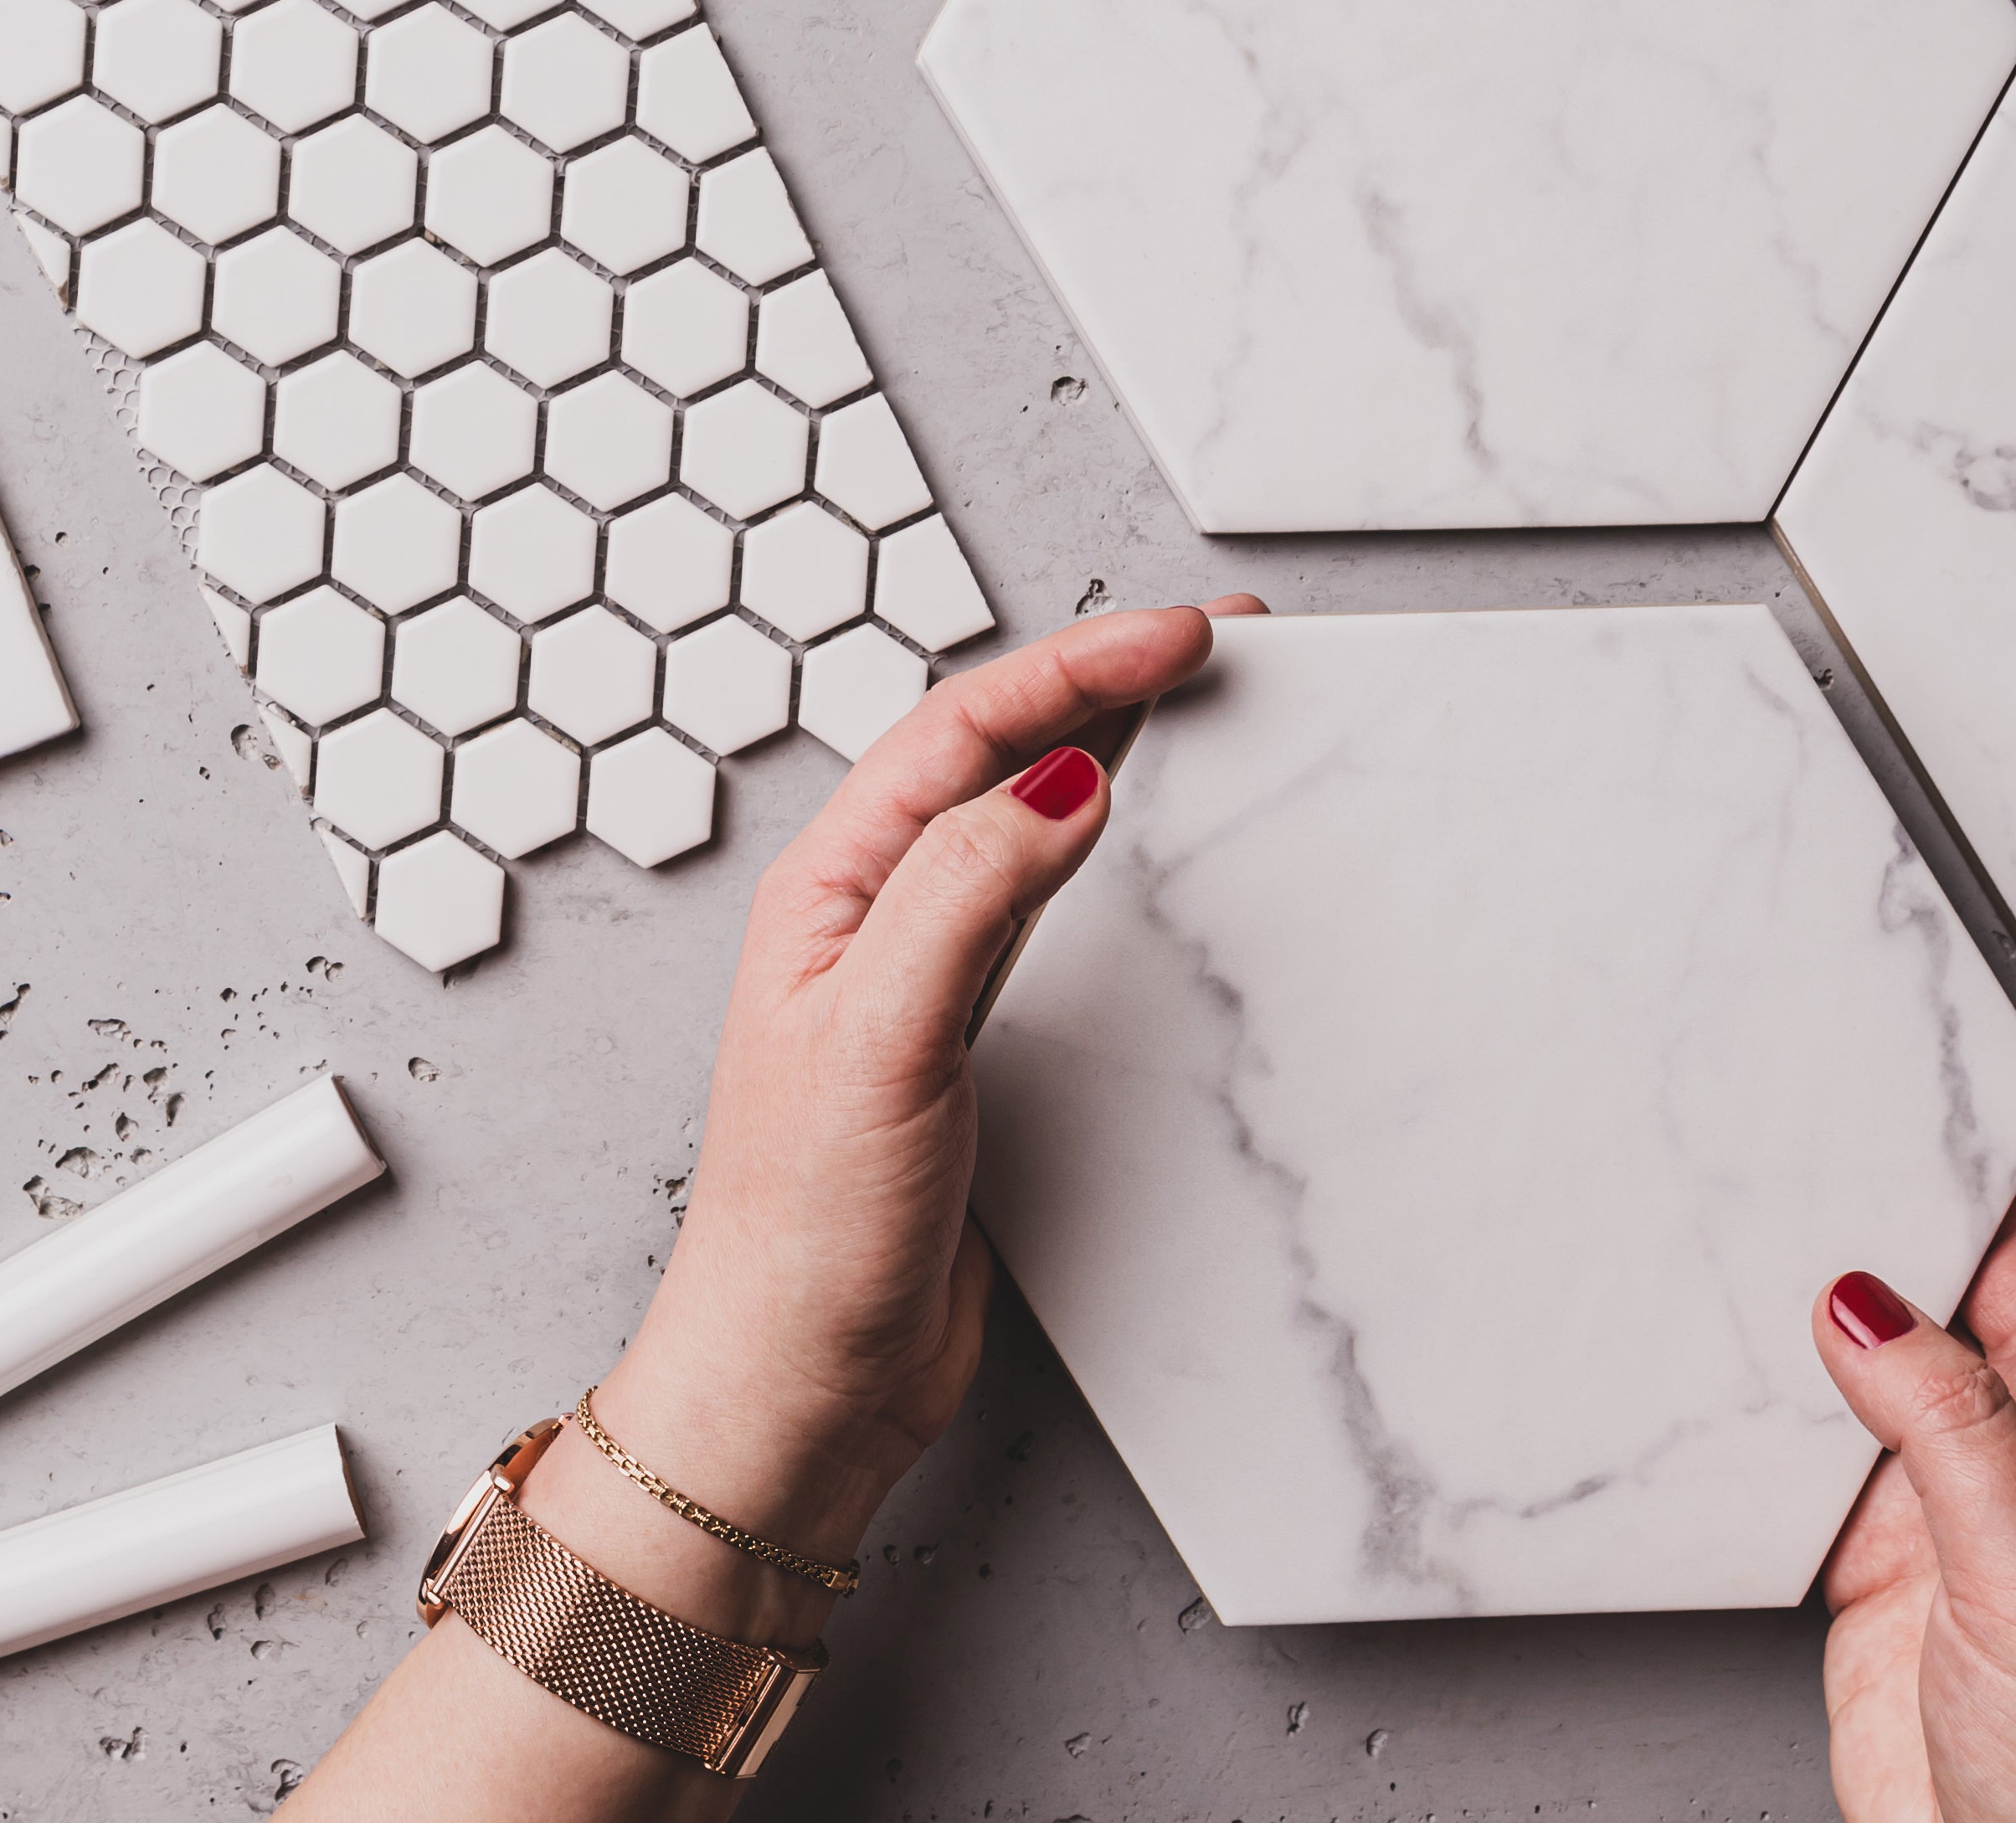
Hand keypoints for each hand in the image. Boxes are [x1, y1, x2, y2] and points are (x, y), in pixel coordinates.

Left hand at [573, 598, 1254, 1633]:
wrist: (799, 1380)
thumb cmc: (802, 1231)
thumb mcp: (883, 1040)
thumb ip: (966, 896)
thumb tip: (1062, 781)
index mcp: (830, 891)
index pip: (963, 730)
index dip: (1078, 668)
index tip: (1187, 636)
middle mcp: (872, 918)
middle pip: (995, 753)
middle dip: (1100, 681)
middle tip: (1216, 640)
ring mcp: (921, 978)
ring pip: (1024, 822)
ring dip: (1107, 749)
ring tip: (1196, 701)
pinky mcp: (967, 1044)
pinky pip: (1046, 910)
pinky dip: (1107, 853)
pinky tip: (1145, 842)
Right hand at [1812, 1039, 2015, 1822]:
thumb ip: (1955, 1431)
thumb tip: (1864, 1298)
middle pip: (2010, 1282)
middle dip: (1952, 1188)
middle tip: (1870, 1094)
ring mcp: (1976, 1510)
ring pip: (1914, 1352)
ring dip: (1860, 1282)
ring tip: (1790, 1190)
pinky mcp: (1895, 1564)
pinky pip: (1839, 1442)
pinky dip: (1791, 1388)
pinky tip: (1747, 1347)